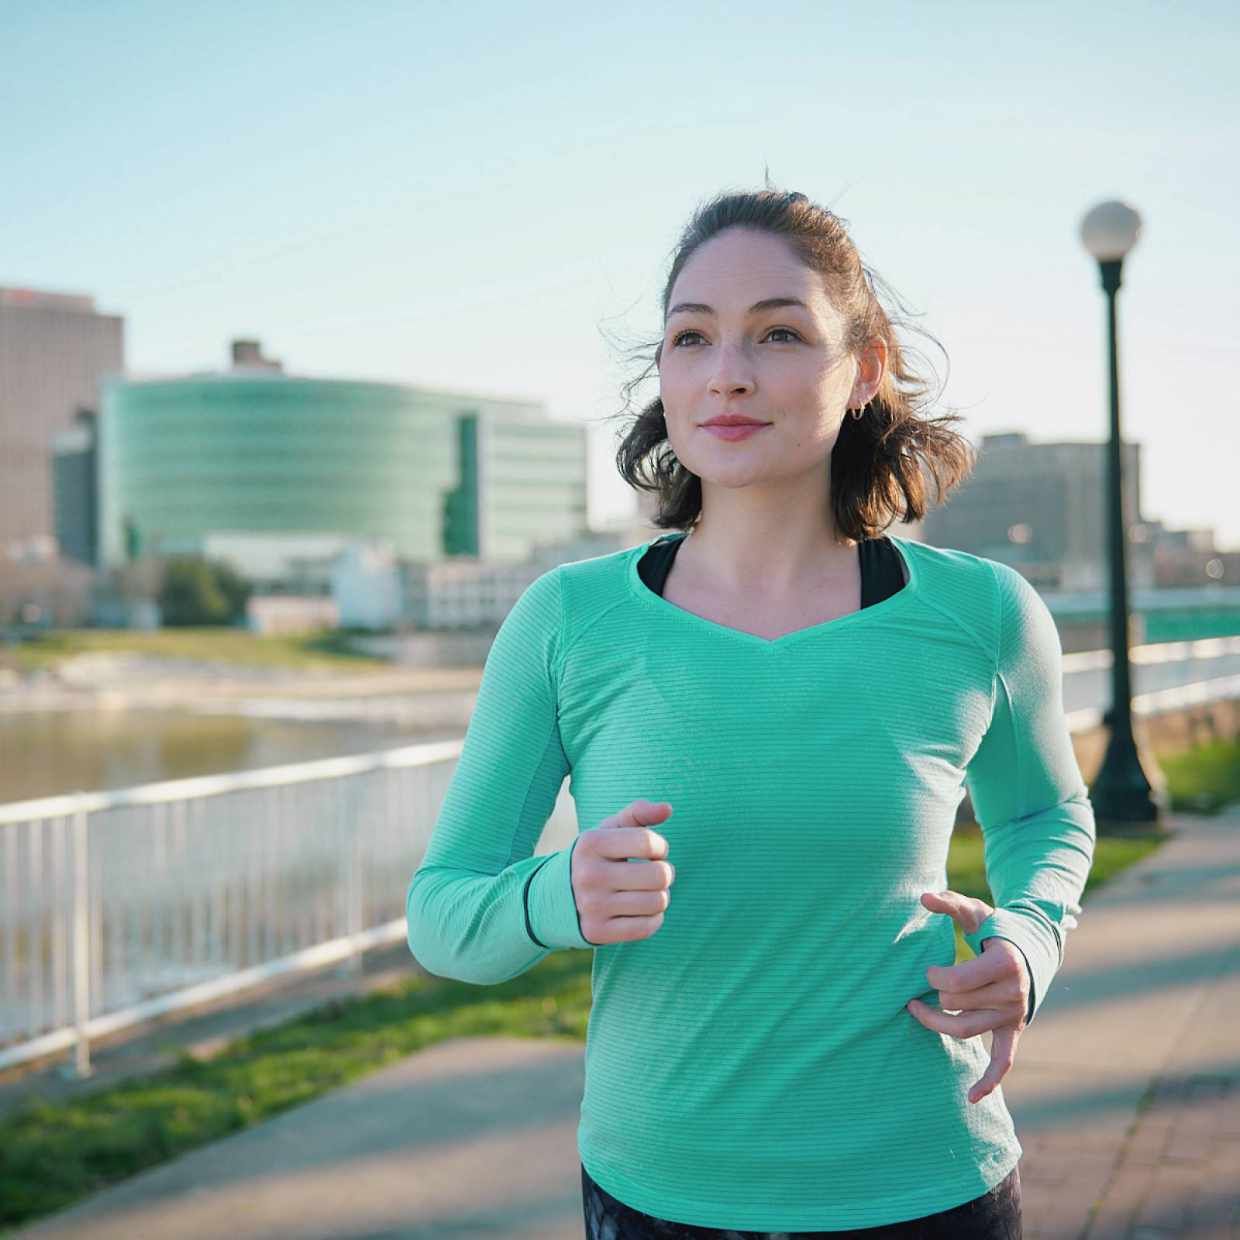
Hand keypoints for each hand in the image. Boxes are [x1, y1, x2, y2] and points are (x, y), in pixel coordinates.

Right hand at [570, 799, 675, 944]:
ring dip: (660, 896)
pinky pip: (647, 927)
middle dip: (665, 873)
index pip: (648, 842)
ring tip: (646, 891)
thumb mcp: (608, 830)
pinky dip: (654, 918)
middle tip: (652, 873)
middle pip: (659, 875)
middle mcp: (589, 875)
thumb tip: (668, 808)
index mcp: (591, 843)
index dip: (660, 847)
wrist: (552, 896)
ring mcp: (592, 906)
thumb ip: (639, 813)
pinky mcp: (597, 932)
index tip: (653, 851)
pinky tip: (642, 910)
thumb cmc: (594, 857)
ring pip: (657, 903)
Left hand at [904, 889, 1029, 1104]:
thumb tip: (922, 898)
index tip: (927, 970)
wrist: (1033, 948)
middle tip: (923, 984)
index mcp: (1003, 964)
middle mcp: (1012, 993)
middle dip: (935, 994)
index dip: (935, 976)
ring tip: (915, 1010)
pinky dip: (989, 1081)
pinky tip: (972, 1098)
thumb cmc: (996, 928)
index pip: (958, 981)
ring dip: (937, 1025)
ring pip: (966, 1030)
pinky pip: (1003, 1061)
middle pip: (957, 1005)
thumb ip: (948, 903)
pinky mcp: (1012, 1030)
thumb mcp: (975, 911)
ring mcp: (1013, 1015)